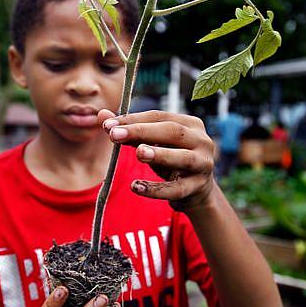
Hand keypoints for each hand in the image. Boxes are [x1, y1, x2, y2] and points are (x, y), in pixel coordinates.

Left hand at [99, 109, 215, 211]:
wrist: (197, 191)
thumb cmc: (172, 160)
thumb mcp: (152, 144)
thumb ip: (130, 130)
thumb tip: (102, 115)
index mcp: (189, 124)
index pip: (158, 116)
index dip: (132, 119)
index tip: (107, 125)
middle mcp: (201, 140)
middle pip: (172, 131)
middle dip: (142, 132)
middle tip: (114, 135)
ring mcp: (203, 164)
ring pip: (183, 158)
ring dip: (160, 154)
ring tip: (138, 153)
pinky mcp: (198, 187)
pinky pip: (176, 189)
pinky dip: (156, 189)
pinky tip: (136, 187)